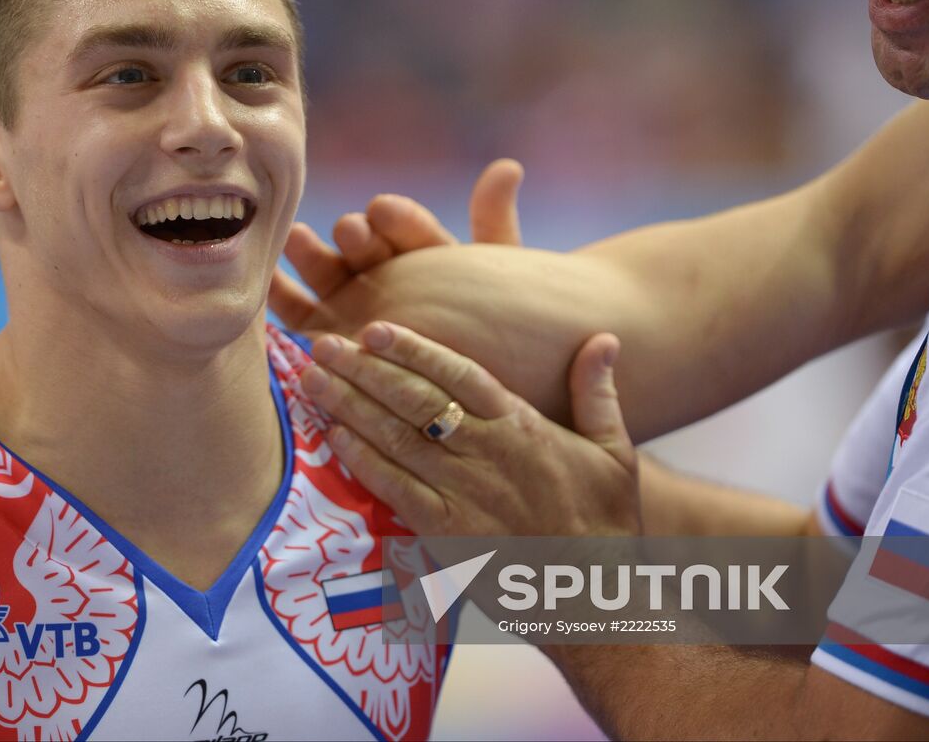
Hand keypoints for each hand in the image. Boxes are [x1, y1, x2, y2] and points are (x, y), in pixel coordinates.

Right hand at [268, 159, 523, 330]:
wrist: (483, 408)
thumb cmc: (506, 340)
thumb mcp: (504, 280)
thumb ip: (495, 227)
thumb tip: (507, 166)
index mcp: (426, 253)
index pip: (410, 228)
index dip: (398, 220)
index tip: (384, 211)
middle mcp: (385, 274)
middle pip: (363, 248)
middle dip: (354, 237)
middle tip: (347, 229)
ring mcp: (353, 304)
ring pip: (327, 273)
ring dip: (310, 254)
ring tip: (296, 238)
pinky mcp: (327, 339)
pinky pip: (299, 314)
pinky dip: (278, 295)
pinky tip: (262, 279)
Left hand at [297, 321, 640, 537]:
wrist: (595, 600)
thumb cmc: (607, 524)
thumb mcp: (614, 451)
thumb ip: (597, 392)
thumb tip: (606, 338)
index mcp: (523, 428)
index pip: (459, 374)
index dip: (414, 350)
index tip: (376, 329)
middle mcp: (487, 455)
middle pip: (414, 401)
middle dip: (364, 369)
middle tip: (324, 343)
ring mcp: (463, 495)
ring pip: (395, 440)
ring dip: (350, 406)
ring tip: (313, 379)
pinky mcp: (446, 534)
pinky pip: (394, 490)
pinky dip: (361, 461)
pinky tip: (333, 437)